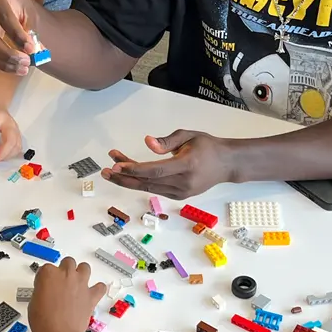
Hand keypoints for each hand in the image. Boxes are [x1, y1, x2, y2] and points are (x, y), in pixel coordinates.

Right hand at [0, 0, 41, 75]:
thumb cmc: (14, 2)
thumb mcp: (26, 9)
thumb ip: (31, 29)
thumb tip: (38, 52)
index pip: (5, 18)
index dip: (18, 36)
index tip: (31, 49)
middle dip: (9, 53)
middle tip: (26, 62)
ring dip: (4, 62)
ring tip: (22, 69)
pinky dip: (0, 63)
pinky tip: (14, 67)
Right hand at [28, 257, 104, 331]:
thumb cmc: (43, 322)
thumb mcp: (33, 303)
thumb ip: (41, 291)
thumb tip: (46, 292)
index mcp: (48, 274)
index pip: (46, 269)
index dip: (45, 278)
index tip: (45, 286)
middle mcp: (66, 274)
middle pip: (67, 262)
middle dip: (64, 270)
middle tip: (61, 282)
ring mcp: (80, 283)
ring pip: (85, 267)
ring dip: (81, 273)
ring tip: (77, 283)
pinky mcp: (91, 295)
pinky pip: (100, 287)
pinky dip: (97, 289)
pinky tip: (92, 293)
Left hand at [103, 131, 233, 199]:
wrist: (226, 164)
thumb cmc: (207, 146)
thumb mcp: (188, 135)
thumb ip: (166, 141)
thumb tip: (147, 143)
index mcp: (187, 165)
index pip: (155, 170)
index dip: (134, 169)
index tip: (117, 166)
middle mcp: (183, 182)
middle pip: (148, 182)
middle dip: (124, 178)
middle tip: (105, 172)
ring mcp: (182, 192)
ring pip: (149, 187)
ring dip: (128, 180)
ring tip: (111, 170)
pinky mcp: (179, 196)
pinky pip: (155, 189)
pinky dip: (140, 183)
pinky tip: (127, 175)